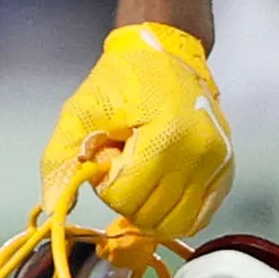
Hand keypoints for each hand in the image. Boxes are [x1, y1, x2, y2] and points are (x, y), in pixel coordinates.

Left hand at [45, 22, 231, 235]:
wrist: (166, 54)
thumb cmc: (120, 80)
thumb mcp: (79, 113)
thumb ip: (60, 160)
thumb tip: (51, 206)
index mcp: (166, 136)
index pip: (126, 196)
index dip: (105, 184)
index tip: (106, 157)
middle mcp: (201, 155)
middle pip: (152, 214)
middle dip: (127, 198)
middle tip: (123, 165)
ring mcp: (219, 165)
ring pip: (178, 223)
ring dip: (150, 209)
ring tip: (141, 175)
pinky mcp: (227, 172)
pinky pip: (199, 216)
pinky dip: (174, 213)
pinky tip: (159, 189)